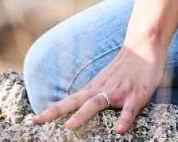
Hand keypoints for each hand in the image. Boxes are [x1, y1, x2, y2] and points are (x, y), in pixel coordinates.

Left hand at [31, 44, 165, 134]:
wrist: (142, 47)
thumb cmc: (123, 69)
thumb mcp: (104, 81)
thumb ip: (93, 95)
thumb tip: (80, 110)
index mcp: (92, 88)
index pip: (68, 101)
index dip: (51, 111)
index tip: (34, 120)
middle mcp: (101, 90)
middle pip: (75, 102)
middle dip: (56, 112)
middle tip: (38, 121)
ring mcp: (117, 92)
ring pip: (96, 104)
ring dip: (82, 115)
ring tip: (70, 127)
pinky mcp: (135, 95)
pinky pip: (129, 110)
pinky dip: (124, 119)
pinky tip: (119, 131)